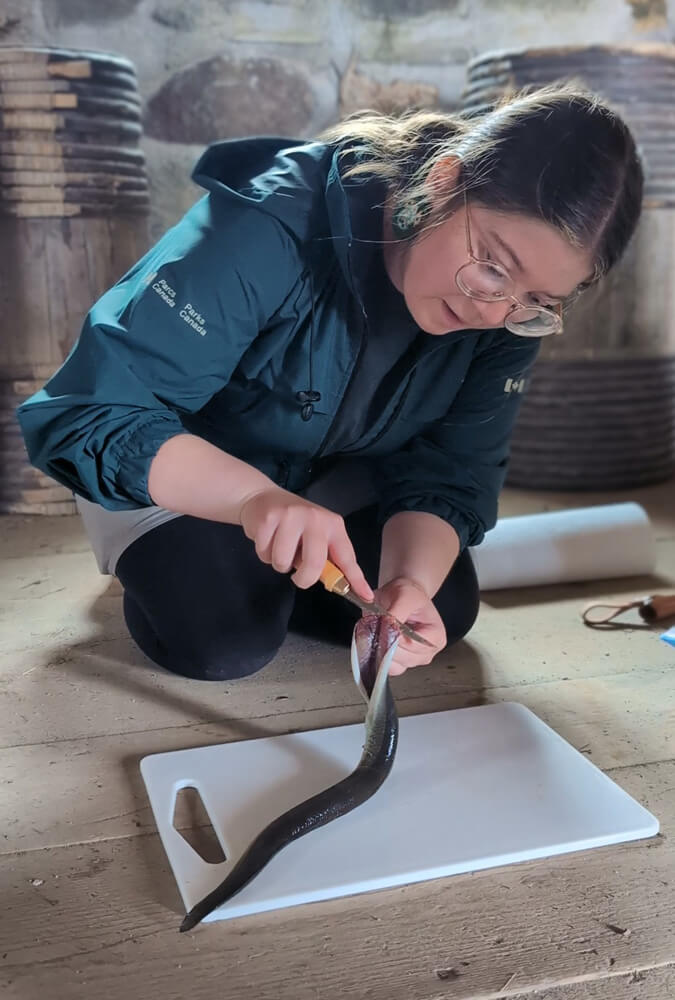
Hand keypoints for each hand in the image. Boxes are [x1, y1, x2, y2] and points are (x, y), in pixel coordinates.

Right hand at [239, 486, 372, 600]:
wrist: (263, 498)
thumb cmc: (294, 524)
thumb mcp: (316, 537)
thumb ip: (326, 558)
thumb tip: (339, 586)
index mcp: (333, 525)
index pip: (346, 557)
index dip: (356, 579)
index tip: (366, 596)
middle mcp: (315, 518)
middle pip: (314, 564)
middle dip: (303, 579)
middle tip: (298, 576)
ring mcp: (291, 516)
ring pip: (283, 562)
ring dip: (279, 564)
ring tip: (279, 547)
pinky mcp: (268, 519)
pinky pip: (265, 554)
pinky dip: (263, 554)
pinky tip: (267, 539)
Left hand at [374, 576, 445, 674]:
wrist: (402, 596)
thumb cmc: (409, 595)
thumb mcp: (405, 596)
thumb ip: (397, 612)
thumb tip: (388, 627)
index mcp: (436, 638)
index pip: (413, 645)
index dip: (395, 635)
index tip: (384, 623)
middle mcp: (427, 653)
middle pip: (403, 657)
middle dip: (386, 641)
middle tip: (377, 625)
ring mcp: (413, 661)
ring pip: (394, 665)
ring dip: (380, 648)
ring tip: (378, 630)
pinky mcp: (400, 664)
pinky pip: (386, 667)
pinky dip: (377, 655)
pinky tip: (377, 639)